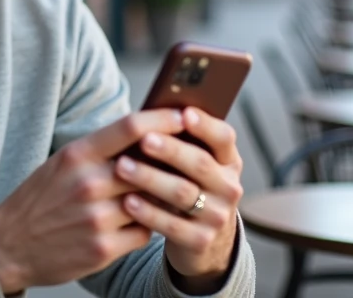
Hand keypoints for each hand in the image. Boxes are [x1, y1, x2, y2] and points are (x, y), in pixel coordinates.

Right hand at [0, 110, 186, 293]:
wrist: (8, 246)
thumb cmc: (41, 198)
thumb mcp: (62, 164)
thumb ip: (100, 150)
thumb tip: (145, 132)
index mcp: (77, 155)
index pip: (130, 127)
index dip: (164, 119)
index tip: (186, 116)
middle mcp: (88, 183)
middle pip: (150, 164)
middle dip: (174, 162)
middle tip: (194, 157)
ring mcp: (96, 218)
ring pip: (152, 201)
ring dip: (162, 198)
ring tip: (171, 192)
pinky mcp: (103, 248)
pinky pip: (145, 232)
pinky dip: (148, 226)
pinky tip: (140, 222)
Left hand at [113, 107, 242, 292]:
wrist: (199, 237)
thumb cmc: (184, 182)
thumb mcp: (189, 163)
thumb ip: (178, 140)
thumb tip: (150, 111)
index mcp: (227, 159)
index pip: (224, 137)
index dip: (206, 125)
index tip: (184, 113)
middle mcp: (229, 186)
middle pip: (201, 163)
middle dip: (170, 149)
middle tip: (144, 139)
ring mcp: (218, 215)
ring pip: (184, 193)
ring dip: (151, 178)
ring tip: (123, 167)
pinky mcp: (201, 240)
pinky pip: (173, 225)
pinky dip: (149, 212)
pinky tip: (127, 201)